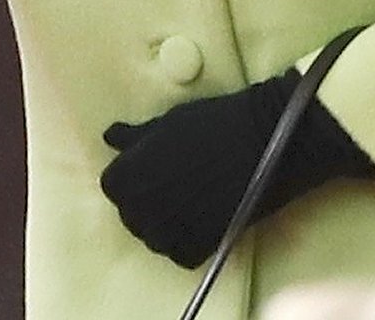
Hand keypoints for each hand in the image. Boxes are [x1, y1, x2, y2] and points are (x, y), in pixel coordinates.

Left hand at [100, 74, 374, 268]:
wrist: (264, 139)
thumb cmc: (215, 122)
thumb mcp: (170, 121)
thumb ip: (136, 136)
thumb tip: (109, 137)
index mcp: (132, 172)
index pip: (112, 185)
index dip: (128, 176)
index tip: (147, 168)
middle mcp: (144, 206)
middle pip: (129, 213)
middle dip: (143, 198)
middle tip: (169, 182)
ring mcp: (170, 230)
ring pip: (152, 237)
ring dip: (162, 222)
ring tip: (184, 200)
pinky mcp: (199, 246)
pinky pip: (179, 252)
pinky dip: (185, 240)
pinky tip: (199, 218)